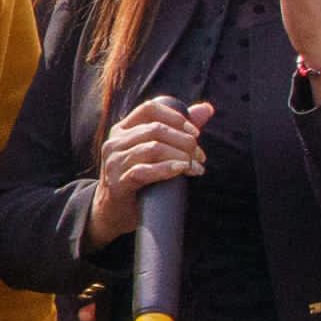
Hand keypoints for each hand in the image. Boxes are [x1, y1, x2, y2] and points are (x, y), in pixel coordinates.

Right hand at [85, 97, 211, 243]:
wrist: (113, 211)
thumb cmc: (138, 178)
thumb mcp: (153, 150)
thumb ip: (178, 128)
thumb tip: (207, 108)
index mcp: (122, 130)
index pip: (149, 108)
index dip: (176, 117)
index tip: (195, 133)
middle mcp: (114, 143)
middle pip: (156, 129)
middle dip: (185, 141)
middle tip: (200, 156)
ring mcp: (113, 163)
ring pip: (153, 148)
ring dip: (181, 156)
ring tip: (195, 167)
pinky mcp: (117, 183)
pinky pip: (143, 171)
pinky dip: (167, 169)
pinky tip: (181, 170)